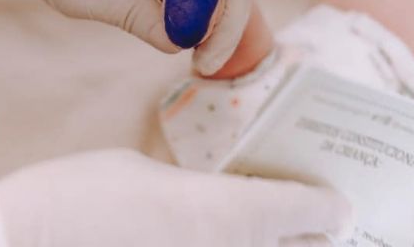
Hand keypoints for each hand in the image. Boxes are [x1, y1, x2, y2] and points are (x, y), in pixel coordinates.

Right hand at [0, 149, 352, 246]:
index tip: (336, 202)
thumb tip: (209, 204)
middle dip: (311, 238)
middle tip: (315, 225)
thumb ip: (191, 189)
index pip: (310, 213)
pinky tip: (207, 242)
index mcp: (227, 216)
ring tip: (274, 234)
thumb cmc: (76, 199)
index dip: (327, 204)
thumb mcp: (139, 173)